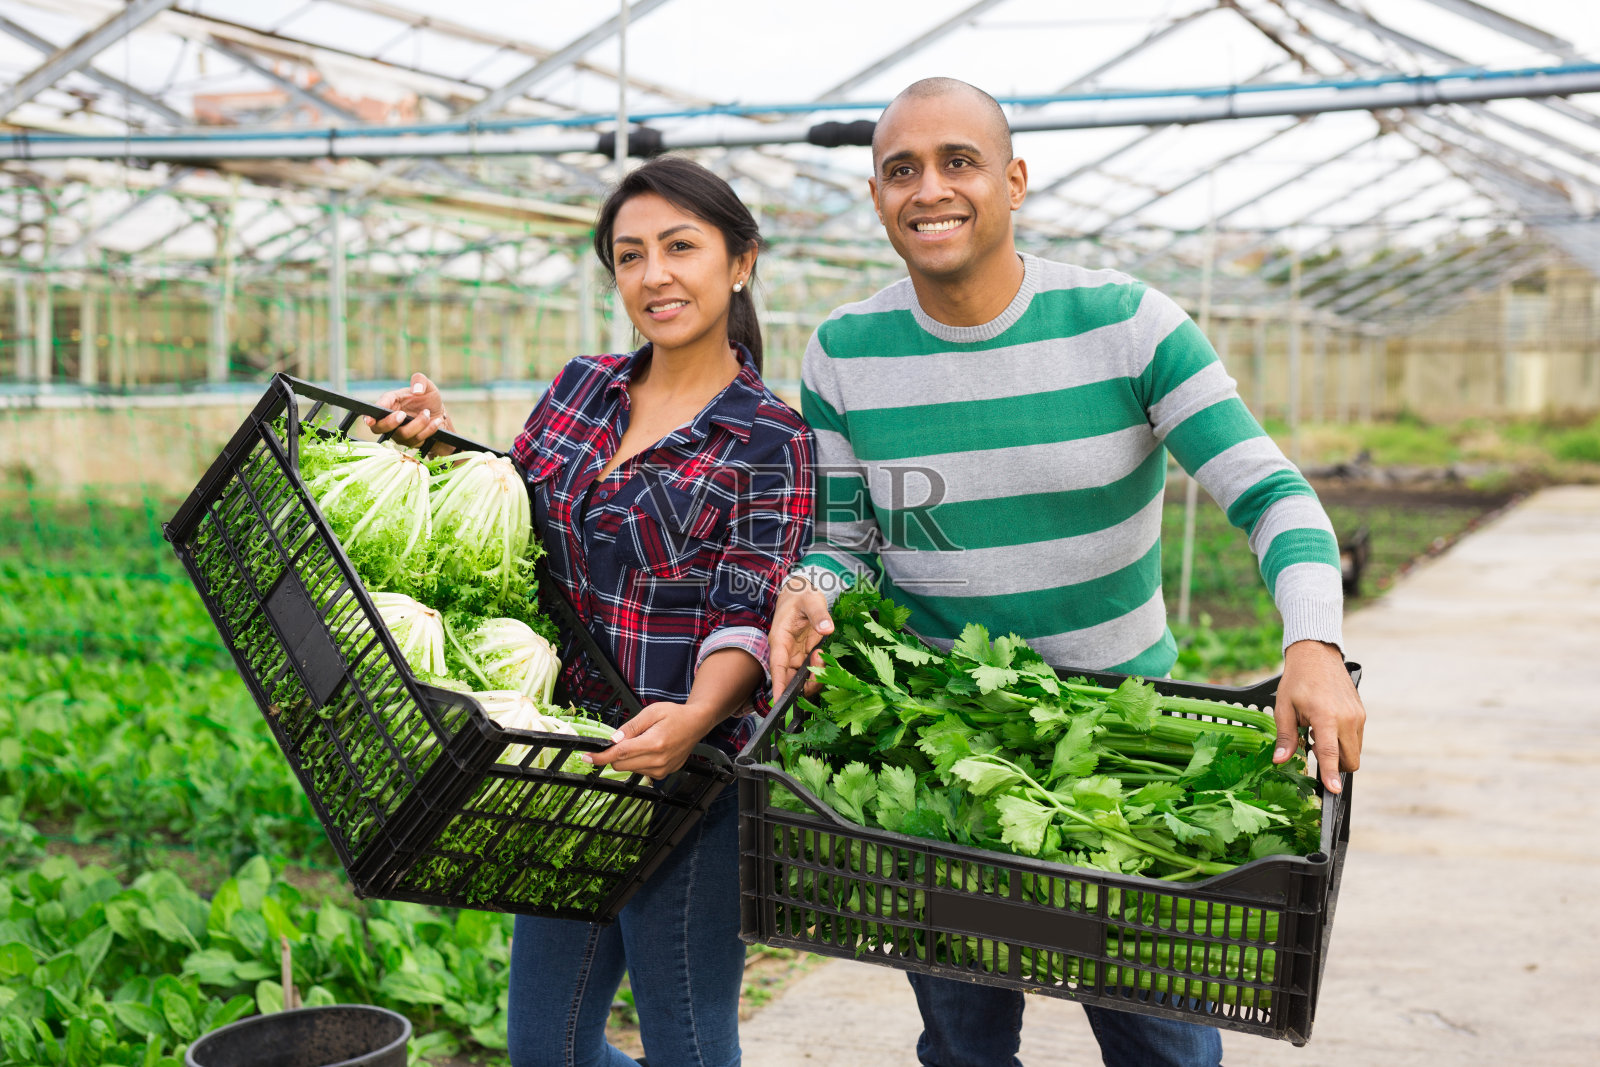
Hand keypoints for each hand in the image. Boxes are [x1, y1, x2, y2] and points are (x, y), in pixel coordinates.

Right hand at [364, 372, 451, 450]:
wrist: (440, 415)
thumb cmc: (428, 398)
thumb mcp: (427, 385)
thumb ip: (420, 380)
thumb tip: (416, 390)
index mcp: (390, 402)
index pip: (376, 409)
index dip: (370, 416)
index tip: (370, 420)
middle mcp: (391, 418)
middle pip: (379, 428)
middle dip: (390, 423)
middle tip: (403, 415)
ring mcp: (399, 432)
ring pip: (402, 434)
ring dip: (418, 424)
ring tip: (427, 413)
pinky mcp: (410, 441)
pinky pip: (417, 439)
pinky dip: (429, 429)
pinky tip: (436, 421)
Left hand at [583, 701, 718, 780]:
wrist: (696, 724)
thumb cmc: (674, 715)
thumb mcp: (651, 712)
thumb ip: (631, 727)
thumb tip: (613, 740)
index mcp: (654, 743)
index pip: (620, 754)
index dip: (601, 756)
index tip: (587, 757)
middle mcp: (658, 761)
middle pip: (621, 765)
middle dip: (613, 754)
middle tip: (618, 740)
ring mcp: (662, 770)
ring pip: (630, 769)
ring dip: (627, 758)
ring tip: (642, 741)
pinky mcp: (663, 774)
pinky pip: (640, 771)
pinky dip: (637, 762)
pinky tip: (648, 749)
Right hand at [769, 575, 832, 700]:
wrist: (801, 593)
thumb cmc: (802, 595)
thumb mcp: (811, 600)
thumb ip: (819, 614)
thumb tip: (827, 629)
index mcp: (780, 639)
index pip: (777, 666)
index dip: (778, 685)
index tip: (780, 702)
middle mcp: (785, 651)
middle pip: (790, 678)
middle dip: (804, 684)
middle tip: (820, 672)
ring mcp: (795, 655)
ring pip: (800, 677)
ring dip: (814, 676)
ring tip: (821, 655)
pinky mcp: (805, 655)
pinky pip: (810, 670)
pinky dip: (819, 671)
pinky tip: (825, 659)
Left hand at [1274, 640, 1365, 793]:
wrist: (1317, 655)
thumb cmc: (1297, 680)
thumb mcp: (1284, 708)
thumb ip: (1285, 737)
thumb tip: (1280, 761)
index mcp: (1326, 717)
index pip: (1330, 753)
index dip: (1331, 774)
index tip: (1333, 791)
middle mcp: (1347, 718)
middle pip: (1350, 760)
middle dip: (1334, 766)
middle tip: (1311, 747)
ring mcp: (1358, 716)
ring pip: (1354, 751)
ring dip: (1338, 753)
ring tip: (1315, 733)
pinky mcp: (1362, 714)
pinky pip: (1356, 739)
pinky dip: (1343, 742)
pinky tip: (1325, 727)